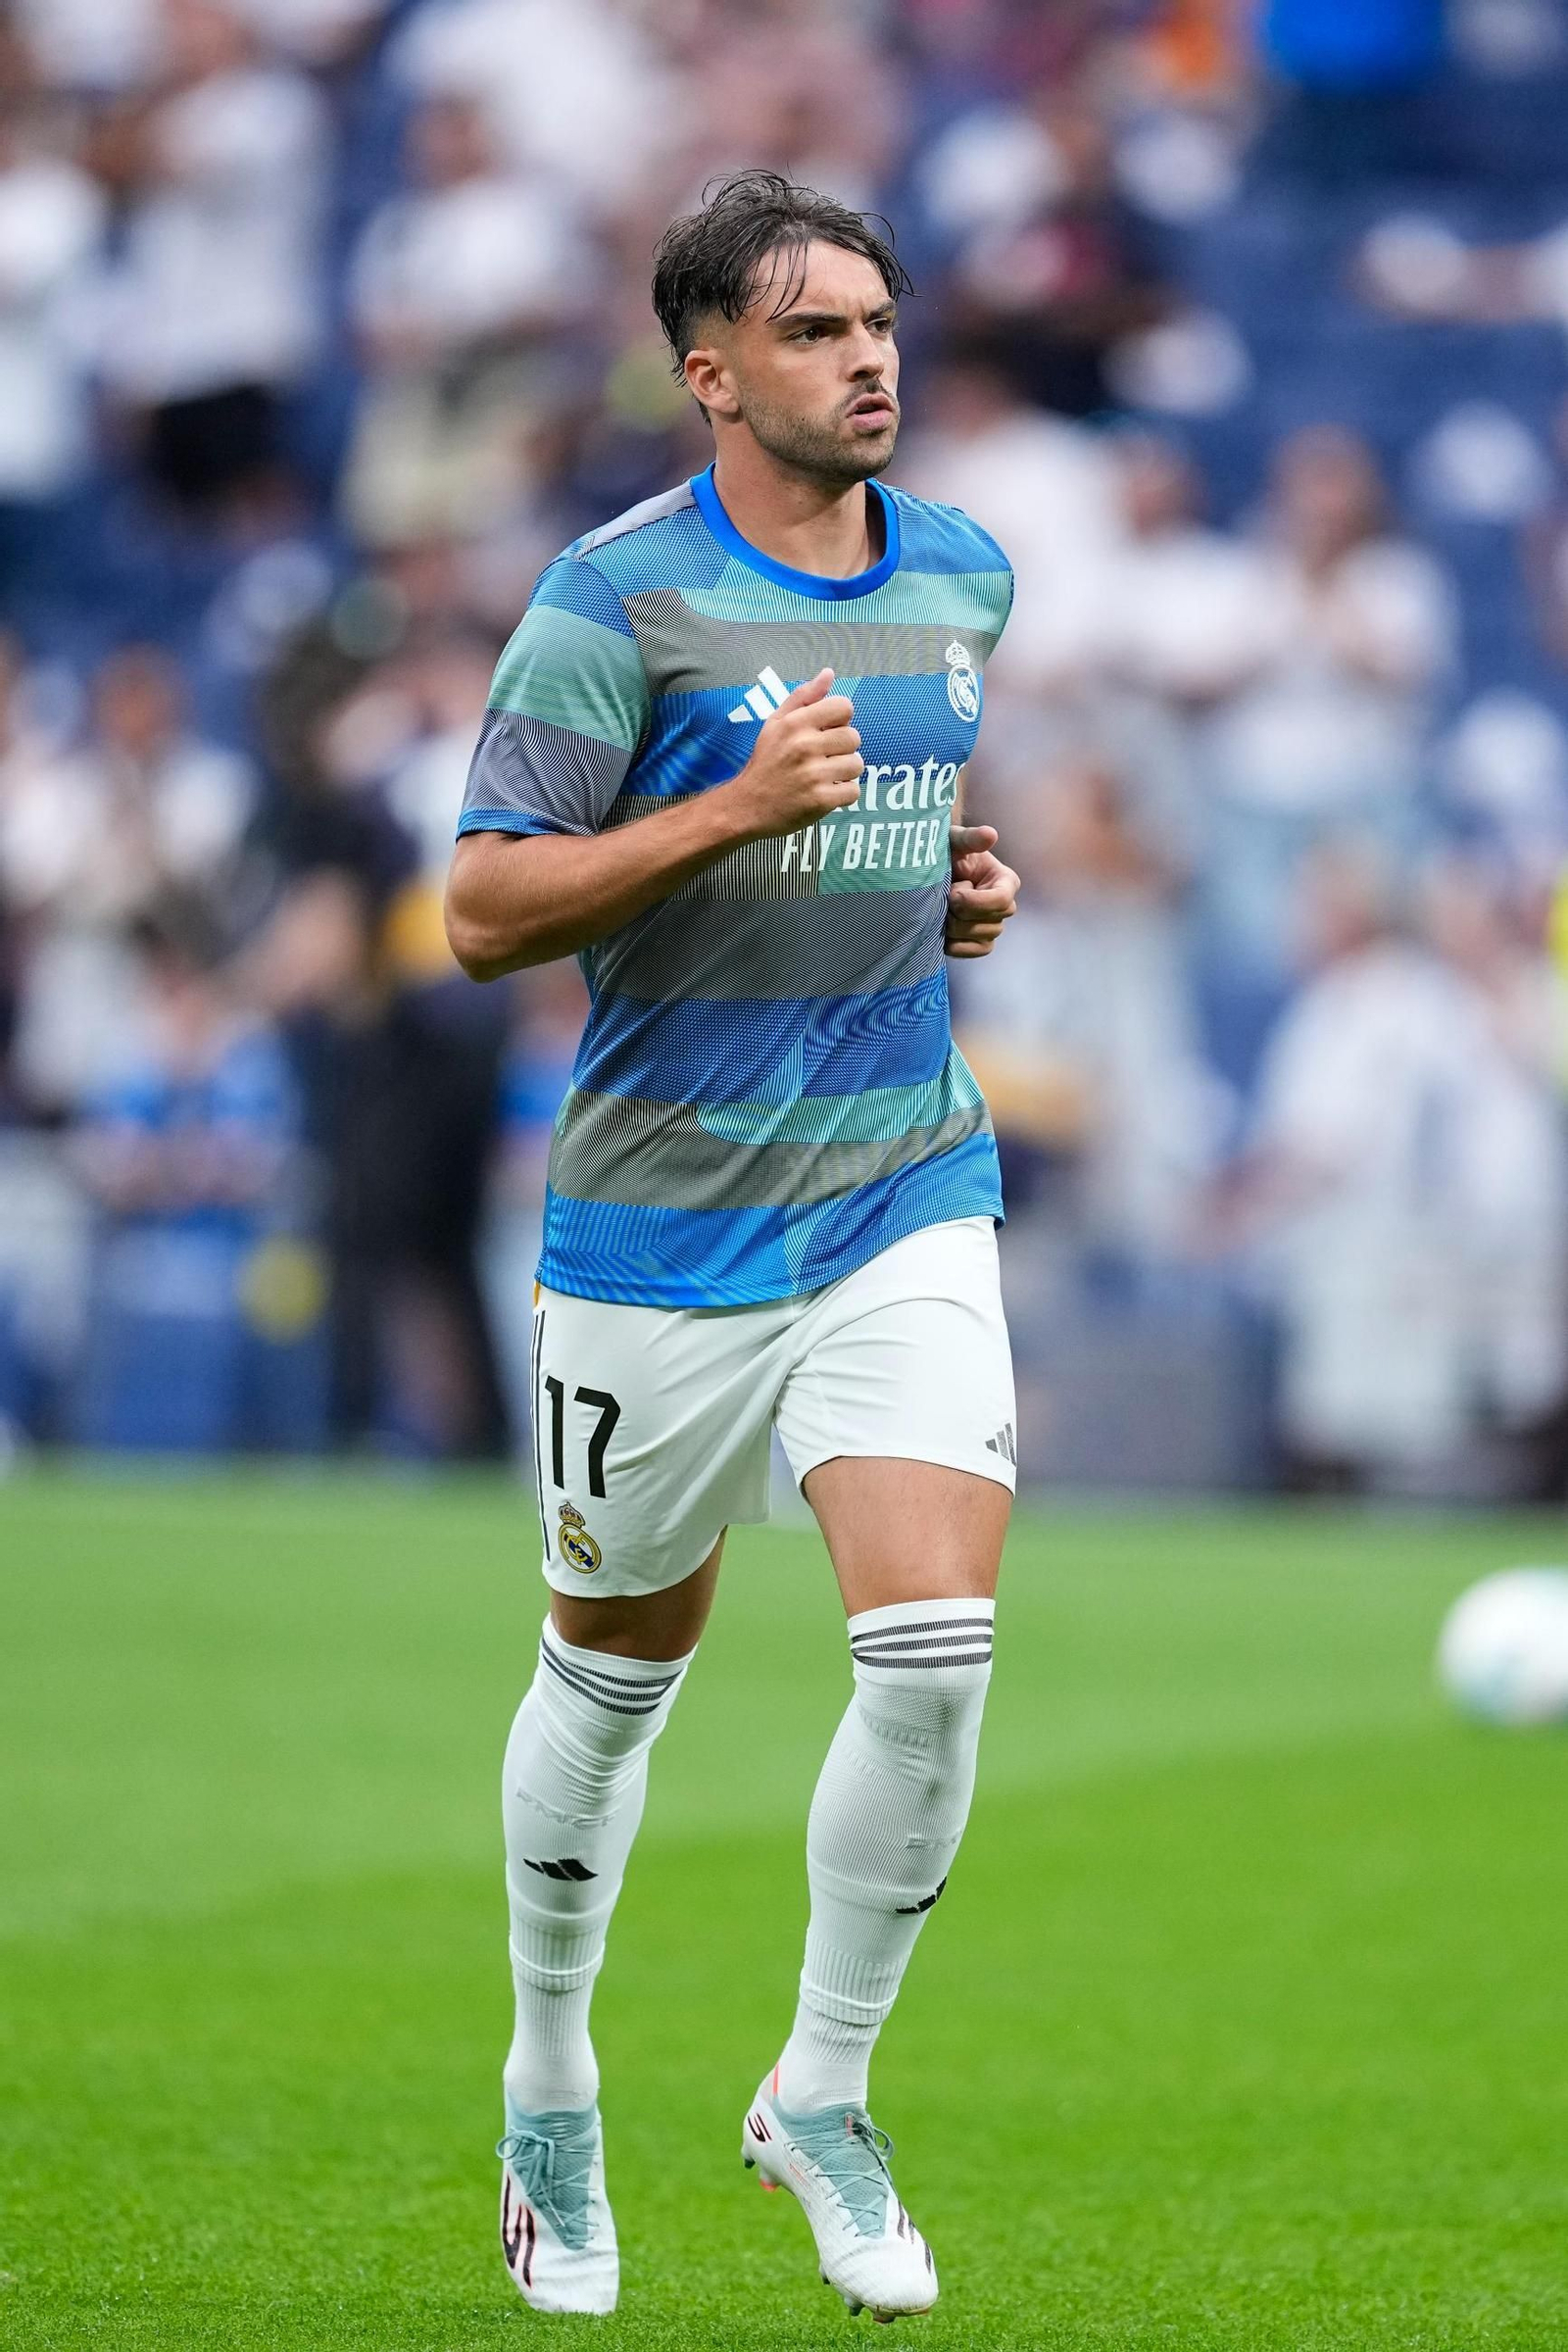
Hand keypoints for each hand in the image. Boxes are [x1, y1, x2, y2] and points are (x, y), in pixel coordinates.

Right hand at [721, 667, 862, 840]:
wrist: (747, 806)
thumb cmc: (765, 761)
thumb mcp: (776, 723)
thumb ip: (803, 696)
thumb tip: (829, 674)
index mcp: (795, 723)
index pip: (844, 707)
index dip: (840, 719)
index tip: (827, 731)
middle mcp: (805, 746)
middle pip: (854, 737)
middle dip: (844, 748)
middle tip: (825, 757)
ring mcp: (813, 775)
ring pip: (856, 764)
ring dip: (845, 771)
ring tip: (826, 775)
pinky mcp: (820, 800)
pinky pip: (853, 791)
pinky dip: (843, 793)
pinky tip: (826, 792)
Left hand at [945, 824, 1018, 957]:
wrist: (933, 873)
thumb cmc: (947, 853)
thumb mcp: (955, 841)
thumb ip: (971, 838)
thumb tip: (990, 834)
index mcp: (1006, 881)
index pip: (1001, 900)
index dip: (974, 902)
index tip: (953, 893)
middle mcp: (1005, 906)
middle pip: (990, 923)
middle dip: (961, 914)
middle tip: (945, 898)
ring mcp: (994, 926)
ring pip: (982, 938)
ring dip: (956, 928)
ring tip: (944, 909)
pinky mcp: (982, 942)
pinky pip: (976, 951)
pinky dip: (958, 945)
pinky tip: (943, 931)